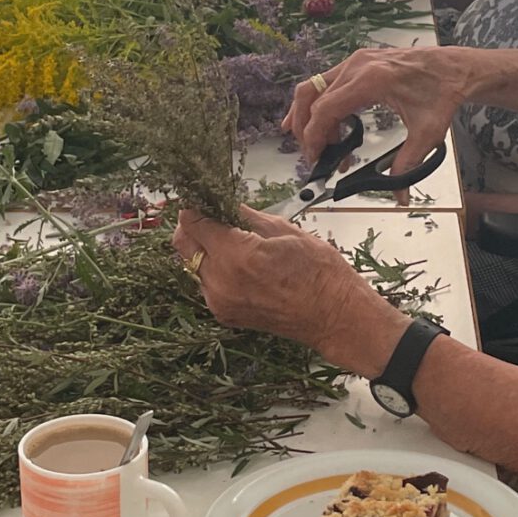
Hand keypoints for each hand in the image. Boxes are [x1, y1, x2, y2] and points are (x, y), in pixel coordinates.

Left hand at [173, 205, 401, 370]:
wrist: (335, 316)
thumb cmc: (320, 271)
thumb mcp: (284, 231)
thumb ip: (246, 217)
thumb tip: (223, 203)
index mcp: (236, 255)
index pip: (193, 222)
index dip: (197, 207)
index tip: (206, 200)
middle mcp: (220, 281)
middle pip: (183, 245)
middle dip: (193, 227)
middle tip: (214, 217)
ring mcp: (219, 301)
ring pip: (191, 264)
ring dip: (203, 249)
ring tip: (232, 242)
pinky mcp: (224, 314)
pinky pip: (205, 284)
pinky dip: (214, 269)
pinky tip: (238, 264)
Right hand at [287, 45, 476, 172]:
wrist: (453, 69)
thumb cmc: (442, 94)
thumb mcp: (427, 133)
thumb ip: (408, 165)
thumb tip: (399, 197)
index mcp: (371, 81)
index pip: (325, 110)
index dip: (314, 137)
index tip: (315, 159)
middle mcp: (357, 66)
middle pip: (311, 98)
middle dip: (306, 130)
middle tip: (314, 156)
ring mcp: (355, 61)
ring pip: (313, 87)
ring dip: (308, 115)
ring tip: (314, 143)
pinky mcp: (357, 62)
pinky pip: (325, 81)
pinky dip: (317, 102)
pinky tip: (313, 119)